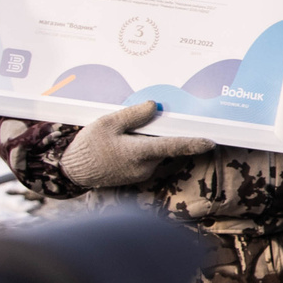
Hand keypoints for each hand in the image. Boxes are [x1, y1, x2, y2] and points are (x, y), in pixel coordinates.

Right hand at [62, 99, 214, 188]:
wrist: (72, 171)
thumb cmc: (88, 146)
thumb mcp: (107, 124)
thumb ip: (133, 115)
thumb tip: (155, 107)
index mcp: (139, 153)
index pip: (172, 146)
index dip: (192, 143)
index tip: (210, 142)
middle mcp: (144, 166)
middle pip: (164, 145)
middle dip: (161, 132)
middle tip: (150, 119)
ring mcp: (141, 173)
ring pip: (156, 151)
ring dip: (150, 140)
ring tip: (126, 133)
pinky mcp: (137, 176)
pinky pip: (147, 158)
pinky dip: (143, 148)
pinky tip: (126, 142)